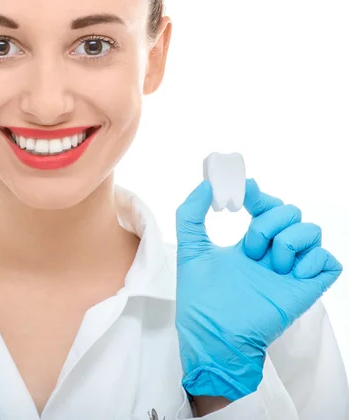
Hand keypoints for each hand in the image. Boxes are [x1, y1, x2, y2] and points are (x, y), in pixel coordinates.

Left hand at [175, 178, 342, 400]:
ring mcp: (290, 271)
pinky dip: (314, 259)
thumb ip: (190, 214)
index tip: (245, 192)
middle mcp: (272, 255)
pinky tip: (290, 272)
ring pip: (311, 230)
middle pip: (290, 213)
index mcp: (249, 245)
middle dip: (269, 220)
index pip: (266, 207)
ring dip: (289, 239)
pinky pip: (330, 261)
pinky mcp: (306, 290)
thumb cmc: (200, 300)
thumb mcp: (191, 249)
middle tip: (250, 246)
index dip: (259, 195)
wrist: (213, 336)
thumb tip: (205, 185)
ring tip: (269, 264)